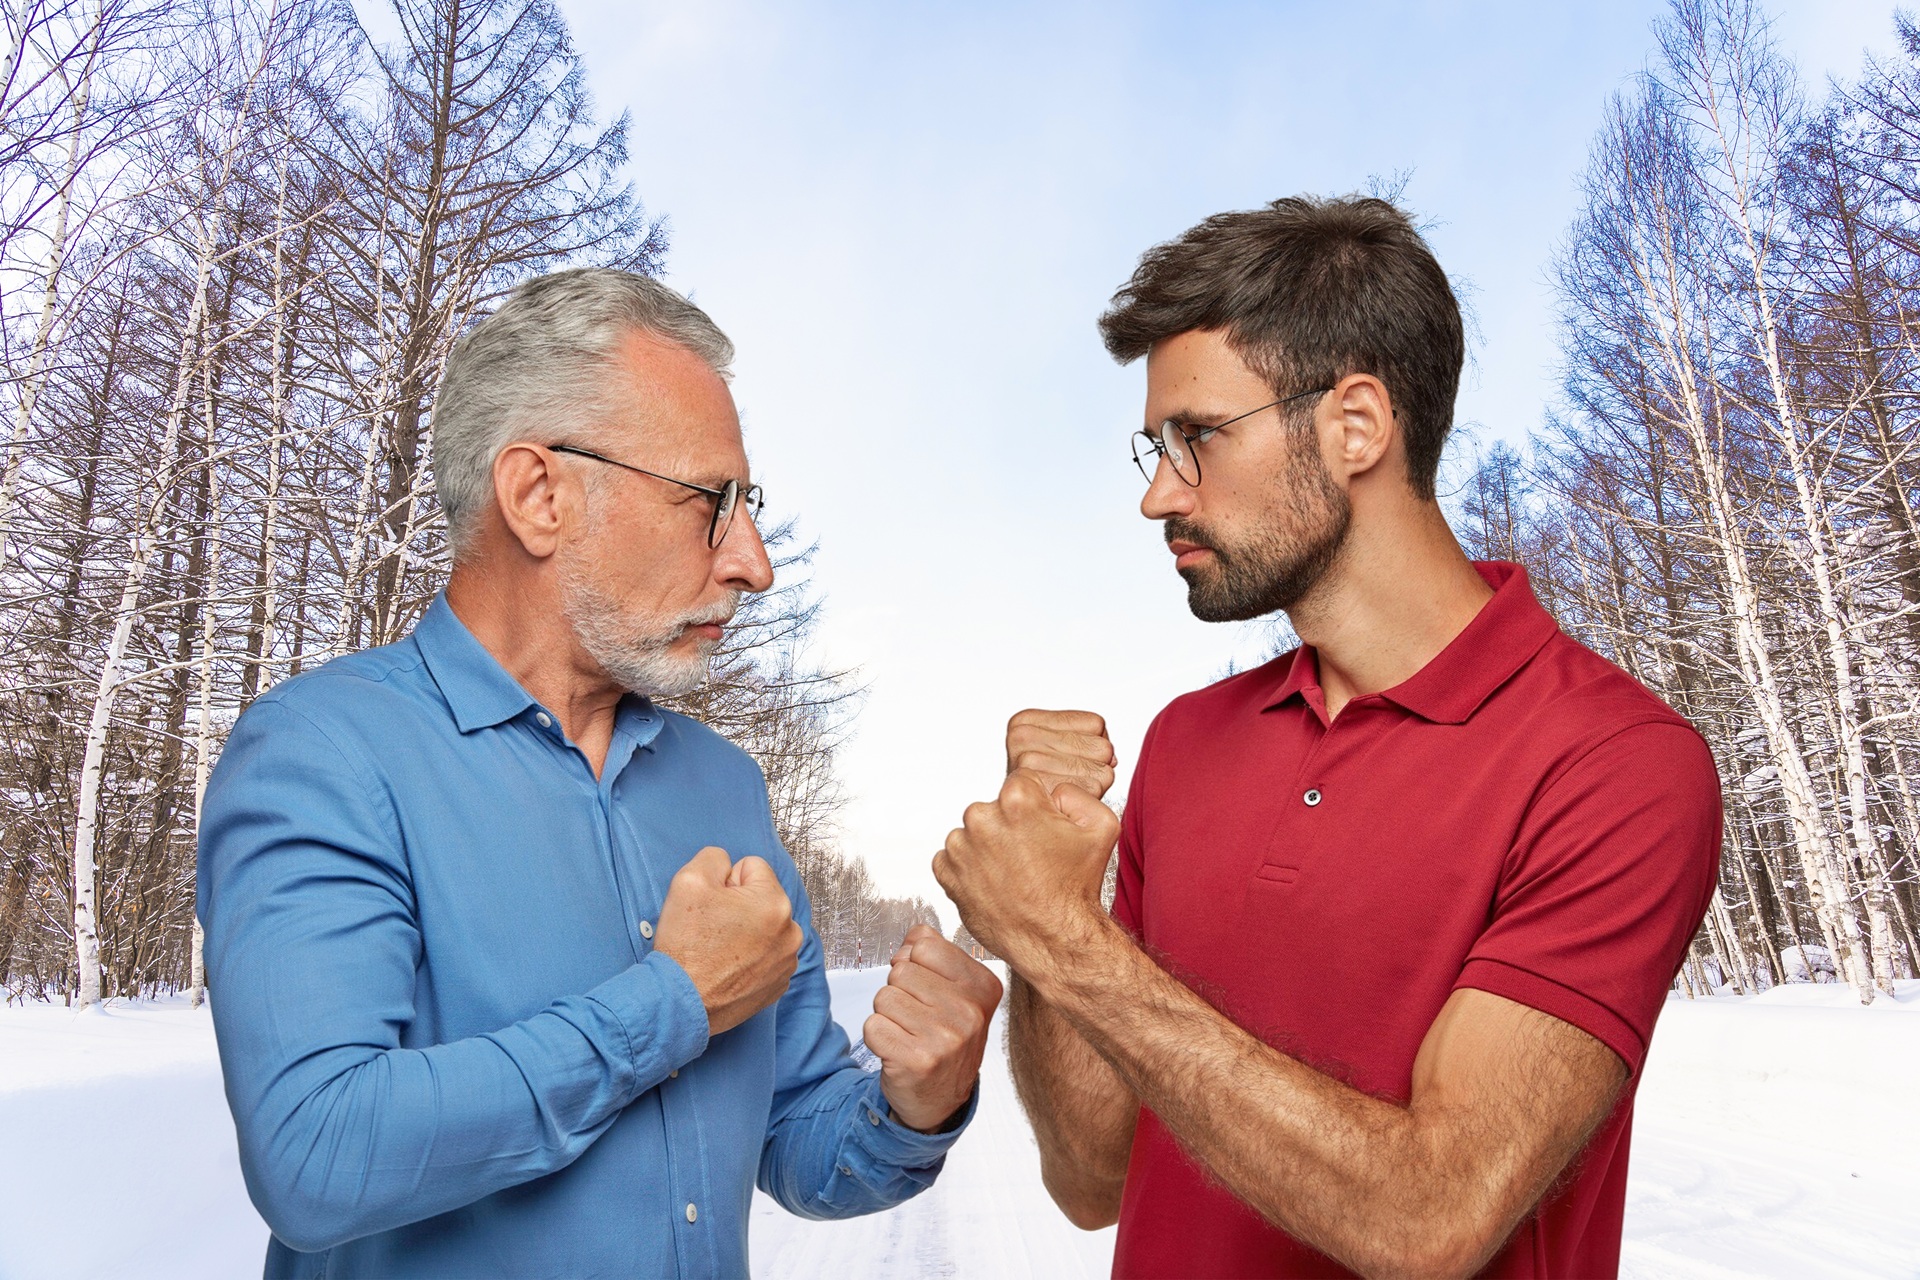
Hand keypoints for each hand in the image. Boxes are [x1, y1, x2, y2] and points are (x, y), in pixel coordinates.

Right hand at [654, 846, 802, 1035]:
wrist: (679, 1003)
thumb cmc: (685, 947)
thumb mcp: (689, 880)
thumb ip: (714, 858)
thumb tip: (727, 864)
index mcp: (775, 903)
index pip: (751, 867)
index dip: (725, 881)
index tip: (711, 905)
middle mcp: (790, 933)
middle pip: (761, 898)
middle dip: (738, 906)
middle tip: (711, 928)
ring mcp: (786, 962)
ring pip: (764, 927)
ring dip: (745, 932)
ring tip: (718, 950)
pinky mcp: (778, 985)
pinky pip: (765, 955)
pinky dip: (749, 958)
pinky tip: (727, 967)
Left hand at [863, 924, 1004, 1131]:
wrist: (940, 1100)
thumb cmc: (944, 1037)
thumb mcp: (956, 990)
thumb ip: (934, 953)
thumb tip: (910, 940)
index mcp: (983, 987)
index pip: (924, 945)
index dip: (914, 963)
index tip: (926, 988)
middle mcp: (969, 1012)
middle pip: (900, 970)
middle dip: (900, 992)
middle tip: (916, 1018)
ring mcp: (945, 1038)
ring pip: (884, 996)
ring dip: (888, 1015)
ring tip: (909, 1034)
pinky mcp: (916, 1061)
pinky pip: (872, 1025)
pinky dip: (877, 1038)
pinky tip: (898, 1051)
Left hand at [934, 772, 1118, 973]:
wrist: (1053, 941)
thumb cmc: (1073, 892)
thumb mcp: (1102, 828)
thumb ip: (1077, 794)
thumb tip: (1054, 790)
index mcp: (1017, 800)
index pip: (1021, 783)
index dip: (1037, 806)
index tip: (1043, 829)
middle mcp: (982, 818)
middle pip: (995, 808)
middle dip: (1011, 826)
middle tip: (1032, 856)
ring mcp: (960, 847)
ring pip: (974, 833)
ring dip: (989, 847)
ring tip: (1014, 873)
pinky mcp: (946, 872)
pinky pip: (954, 858)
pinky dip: (970, 868)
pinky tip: (995, 882)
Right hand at [1005, 709, 1115, 800]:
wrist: (1018, 828)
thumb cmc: (1040, 787)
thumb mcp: (1055, 749)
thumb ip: (1086, 739)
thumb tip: (1111, 757)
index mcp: (1024, 722)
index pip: (1096, 724)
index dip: (1091, 747)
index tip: (1070, 760)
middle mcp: (1023, 737)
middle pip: (1101, 746)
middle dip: (1093, 765)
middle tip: (1069, 779)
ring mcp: (1032, 761)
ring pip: (1101, 767)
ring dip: (1091, 782)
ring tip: (1068, 790)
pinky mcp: (1045, 785)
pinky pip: (1096, 786)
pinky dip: (1089, 796)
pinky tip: (1068, 801)